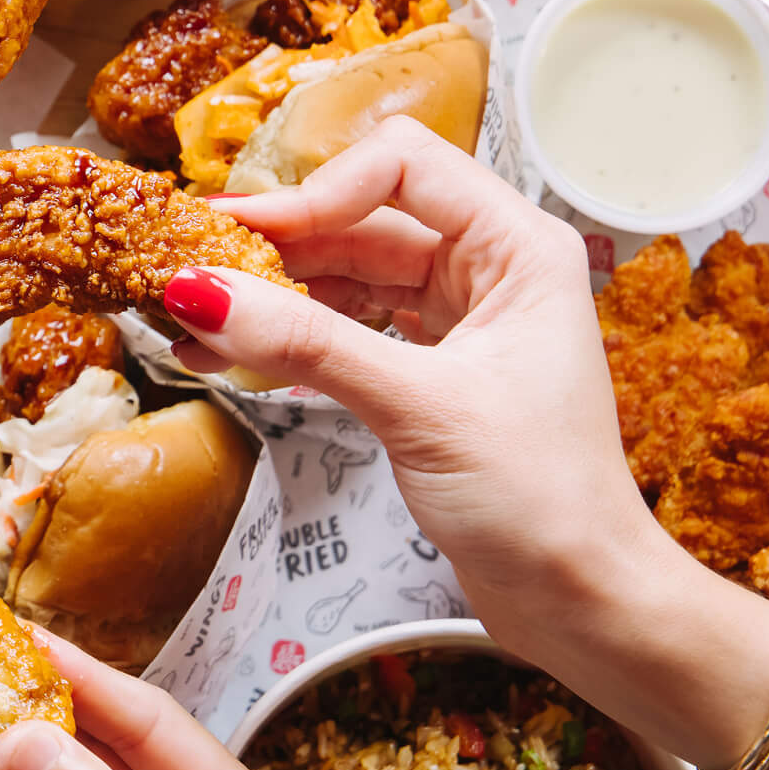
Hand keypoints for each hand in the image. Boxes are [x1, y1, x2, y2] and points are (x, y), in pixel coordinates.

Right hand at [156, 118, 662, 654]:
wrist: (582, 603)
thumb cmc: (542, 502)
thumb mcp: (418, 409)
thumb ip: (309, 344)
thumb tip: (203, 291)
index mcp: (517, 248)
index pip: (402, 166)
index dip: (317, 191)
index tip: (243, 235)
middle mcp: (489, 269)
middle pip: (360, 217)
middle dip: (275, 243)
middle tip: (186, 264)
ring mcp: (457, 321)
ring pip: (345, 274)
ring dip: (269, 293)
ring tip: (189, 316)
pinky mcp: (427, 372)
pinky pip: (344, 328)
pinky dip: (287, 337)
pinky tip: (226, 351)